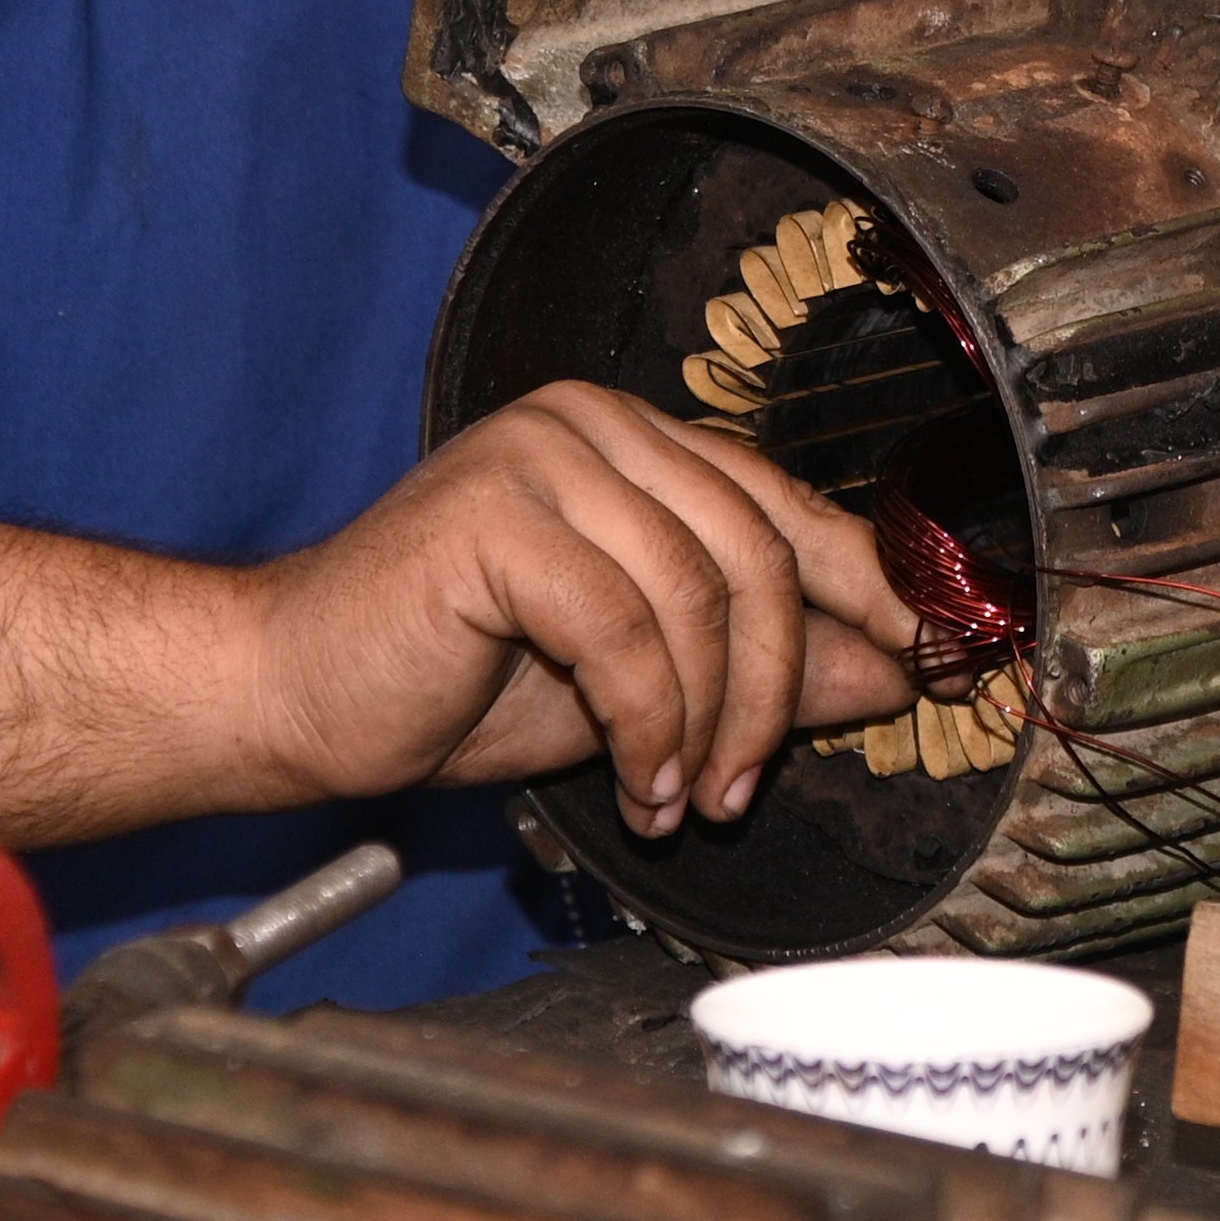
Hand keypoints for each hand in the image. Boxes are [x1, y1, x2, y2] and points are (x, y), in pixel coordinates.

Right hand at [253, 383, 918, 837]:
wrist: (288, 697)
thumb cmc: (446, 684)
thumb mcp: (639, 684)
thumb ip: (754, 665)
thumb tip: (891, 672)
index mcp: (631, 440)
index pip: (787, 506)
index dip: (867, 591)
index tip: (930, 669)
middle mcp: (592, 423)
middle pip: (757, 551)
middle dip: (774, 690)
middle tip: (747, 787)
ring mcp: (540, 457)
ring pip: (698, 595)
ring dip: (705, 722)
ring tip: (677, 796)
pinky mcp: (494, 515)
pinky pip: (624, 631)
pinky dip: (648, 724)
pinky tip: (633, 782)